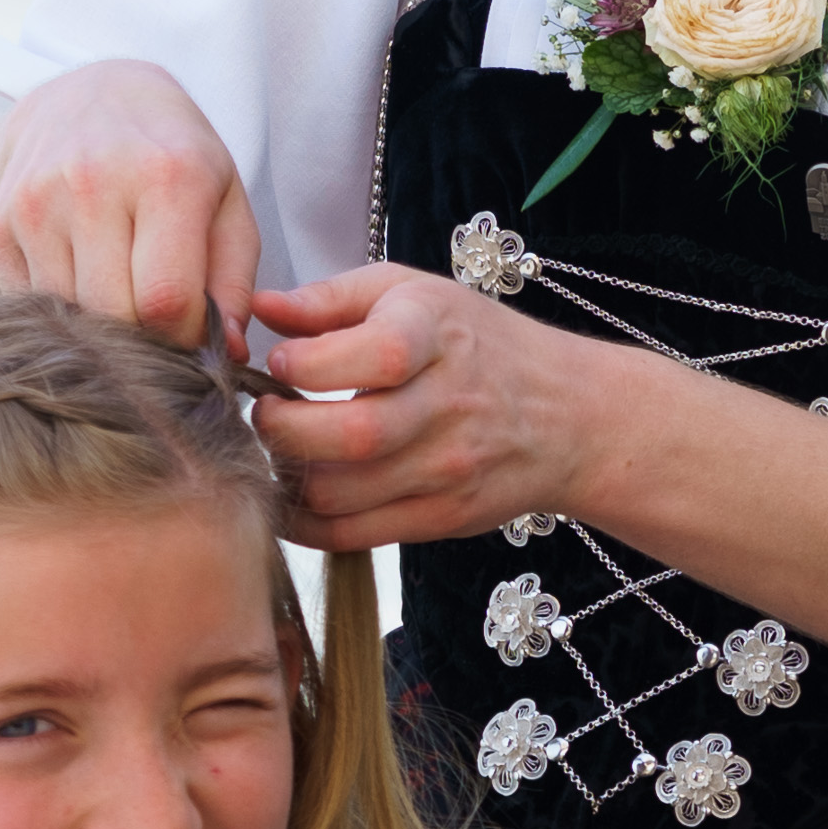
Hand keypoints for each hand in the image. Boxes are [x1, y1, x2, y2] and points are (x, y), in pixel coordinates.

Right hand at [0, 62, 259, 358]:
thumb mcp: (226, 203)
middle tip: (158, 322)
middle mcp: (92, 183)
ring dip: (100, 327)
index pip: (166, 300)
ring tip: (123, 294)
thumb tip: (226, 354)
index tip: (192, 335)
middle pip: (114, 316)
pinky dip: (62, 309)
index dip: (184, 338)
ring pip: (69, 317)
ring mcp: (36, 204)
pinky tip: (83, 274)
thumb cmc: (174, 158)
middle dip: (143, 339)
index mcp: (166, 176)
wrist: (92, 97)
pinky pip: (32, 304)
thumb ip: (235, 284)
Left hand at [249, 267, 600, 547]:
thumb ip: (331, 299)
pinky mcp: (440, 518)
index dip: (306, 364)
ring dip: (287, 477)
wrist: (567, 416)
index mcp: (437, 335)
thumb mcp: (414, 293)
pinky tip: (294, 494)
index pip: (373, 356)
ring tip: (281, 451)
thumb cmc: (479, 344)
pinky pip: (352, 535)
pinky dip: (306, 522)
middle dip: (282, 430)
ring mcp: (446, 469)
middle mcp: (447, 405)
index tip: (281, 364)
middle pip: (351, 437)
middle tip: (265, 415)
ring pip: (340, 494)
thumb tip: (260, 307)